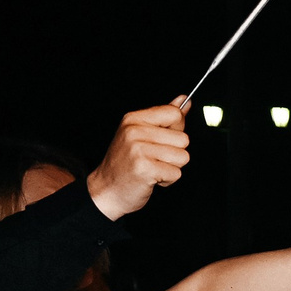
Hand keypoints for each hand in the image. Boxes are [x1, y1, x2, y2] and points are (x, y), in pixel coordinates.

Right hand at [86, 103, 191, 218]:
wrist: (106, 190)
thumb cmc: (127, 162)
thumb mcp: (141, 134)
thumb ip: (164, 117)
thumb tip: (184, 100)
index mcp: (133, 119)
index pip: (174, 113)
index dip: (177, 129)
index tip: (163, 139)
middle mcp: (134, 131)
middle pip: (183, 139)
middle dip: (175, 153)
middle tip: (153, 159)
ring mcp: (138, 150)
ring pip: (183, 156)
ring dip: (172, 167)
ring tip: (152, 168)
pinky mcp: (144, 168)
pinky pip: (176, 173)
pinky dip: (168, 180)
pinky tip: (151, 178)